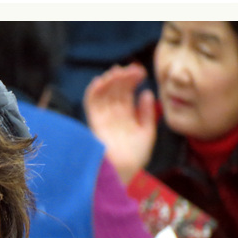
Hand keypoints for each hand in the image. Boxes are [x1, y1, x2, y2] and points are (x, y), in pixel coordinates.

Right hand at [84, 63, 157, 183]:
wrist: (124, 169)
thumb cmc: (136, 155)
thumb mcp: (147, 132)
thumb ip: (147, 113)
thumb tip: (147, 93)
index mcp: (126, 115)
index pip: (127, 92)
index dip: (132, 80)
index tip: (141, 71)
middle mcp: (114, 114)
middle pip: (115, 90)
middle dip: (122, 77)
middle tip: (130, 69)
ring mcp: (103, 117)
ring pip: (103, 93)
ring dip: (109, 80)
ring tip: (118, 72)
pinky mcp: (94, 122)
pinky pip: (90, 104)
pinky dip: (92, 92)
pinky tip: (99, 81)